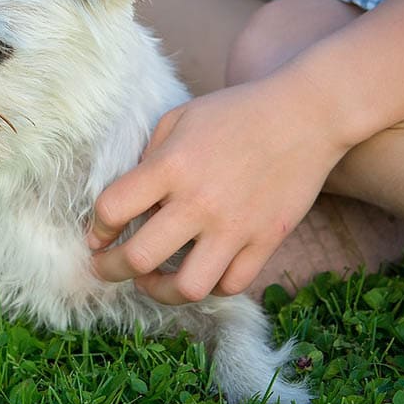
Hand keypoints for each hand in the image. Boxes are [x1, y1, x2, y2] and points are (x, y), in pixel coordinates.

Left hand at [89, 74, 350, 303]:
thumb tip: (130, 202)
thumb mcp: (179, 119)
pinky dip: (209, 285)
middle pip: (139, 258)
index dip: (96, 227)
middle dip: (110, 269)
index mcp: (171, 166)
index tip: (97, 234)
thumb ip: (148, 159)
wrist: (306, 114)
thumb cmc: (235, 112)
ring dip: (159, 290)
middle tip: (105, 268)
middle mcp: (199, 202)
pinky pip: (230, 284)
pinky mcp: (266, 241)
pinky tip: (197, 270)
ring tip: (151, 280)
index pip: (112, 210)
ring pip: (187, 288)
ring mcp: (235, 227)